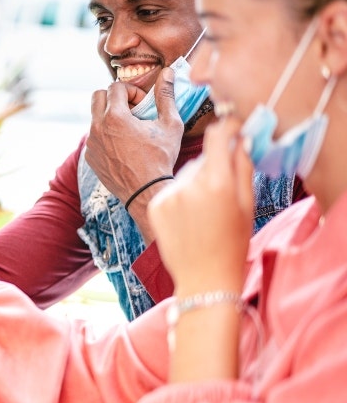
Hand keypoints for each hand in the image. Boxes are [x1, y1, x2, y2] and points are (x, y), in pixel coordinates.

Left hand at [85, 69, 182, 203]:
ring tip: (130, 130)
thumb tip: (168, 72)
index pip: (115, 86)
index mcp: (115, 117)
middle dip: (114, 98)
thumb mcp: (169, 124)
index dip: (131, 91)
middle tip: (132, 111)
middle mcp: (97, 127)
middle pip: (98, 96)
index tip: (142, 105)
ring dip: (110, 117)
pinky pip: (93, 137)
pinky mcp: (90, 156)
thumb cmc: (161, 158)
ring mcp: (91, 143)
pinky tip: (123, 147)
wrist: (147, 192)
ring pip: (94, 117)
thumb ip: (166, 95)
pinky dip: (106, 135)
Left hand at [148, 117, 252, 295]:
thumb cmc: (232, 244)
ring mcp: (168, 195)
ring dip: (195, 184)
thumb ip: (243, 168)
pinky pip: (170, 189)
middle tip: (221, 194)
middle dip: (212, 168)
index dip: (227, 127)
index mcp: (218, 184)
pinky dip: (179, 196)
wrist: (203, 278)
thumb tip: (240, 139)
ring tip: (203, 212)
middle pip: (202, 160)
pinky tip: (188, 218)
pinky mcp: (155, 204)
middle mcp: (189, 185)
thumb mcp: (246, 205)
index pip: (218, 137)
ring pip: (185, 175)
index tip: (232, 125)